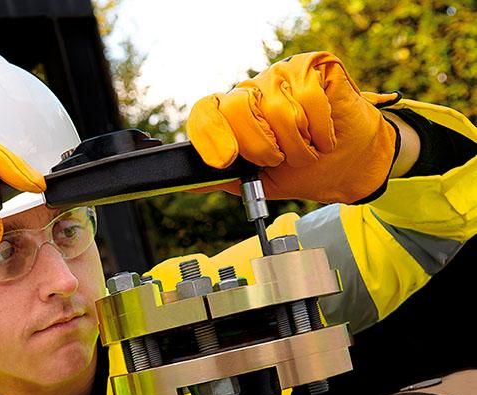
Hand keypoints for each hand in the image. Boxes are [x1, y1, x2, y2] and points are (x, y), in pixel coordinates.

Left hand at [186, 51, 400, 203]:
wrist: (351, 166)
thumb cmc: (306, 170)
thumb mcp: (259, 180)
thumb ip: (226, 177)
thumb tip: (189, 182)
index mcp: (234, 113)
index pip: (206, 111)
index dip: (210, 135)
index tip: (225, 160)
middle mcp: (253, 89)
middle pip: (238, 109)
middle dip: (263, 147)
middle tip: (280, 159)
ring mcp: (282, 74)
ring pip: (277, 109)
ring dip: (298, 144)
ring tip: (308, 149)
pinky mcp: (314, 66)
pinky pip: (309, 99)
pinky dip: (320, 128)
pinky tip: (325, 135)